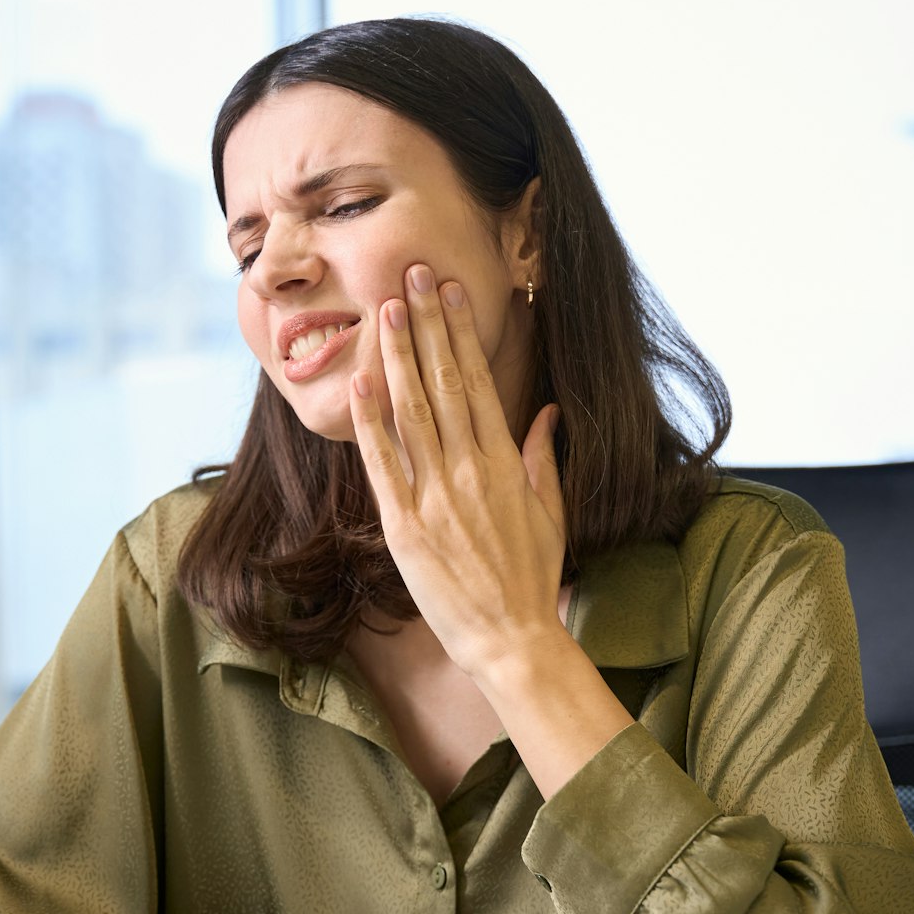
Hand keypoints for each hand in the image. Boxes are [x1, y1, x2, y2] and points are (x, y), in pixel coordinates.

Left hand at [350, 263, 568, 683]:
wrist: (512, 639)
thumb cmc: (532, 578)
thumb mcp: (552, 512)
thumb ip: (544, 457)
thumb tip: (545, 412)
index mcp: (505, 463)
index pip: (477, 382)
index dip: (460, 332)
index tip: (449, 292)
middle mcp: (469, 471)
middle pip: (443, 383)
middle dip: (427, 325)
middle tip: (410, 274)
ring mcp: (435, 497)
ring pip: (411, 412)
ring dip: (397, 356)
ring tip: (385, 309)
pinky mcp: (405, 527)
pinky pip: (383, 465)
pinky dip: (370, 423)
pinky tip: (360, 382)